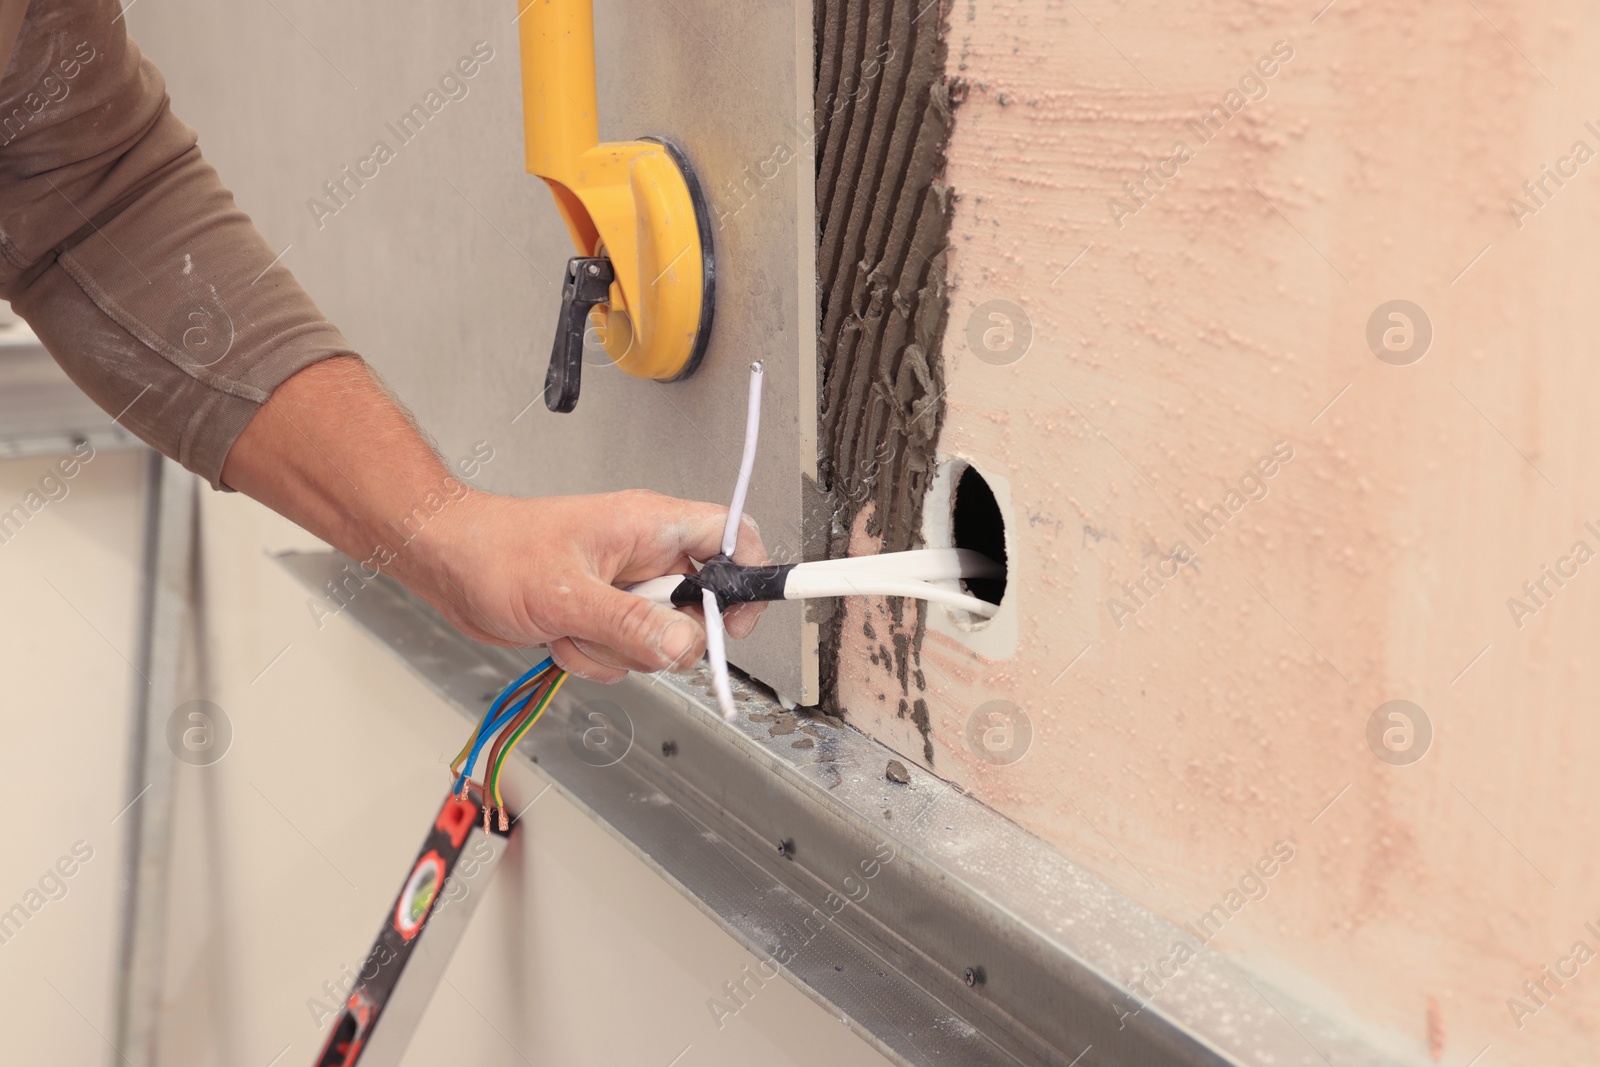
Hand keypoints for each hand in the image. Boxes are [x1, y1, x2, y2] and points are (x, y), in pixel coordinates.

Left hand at [407, 488, 769, 681]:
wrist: (447, 564)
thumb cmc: (495, 552)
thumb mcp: (567, 593)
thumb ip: (630, 624)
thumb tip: (684, 645)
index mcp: (650, 525)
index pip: (733, 537)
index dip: (748, 580)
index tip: (732, 622)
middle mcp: (645, 555)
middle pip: (700, 608)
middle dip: (662, 636)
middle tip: (625, 632)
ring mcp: (625, 589)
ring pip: (660, 642)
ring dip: (617, 651)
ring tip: (573, 626)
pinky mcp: (603, 616)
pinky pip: (626, 655)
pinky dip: (594, 658)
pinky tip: (561, 635)